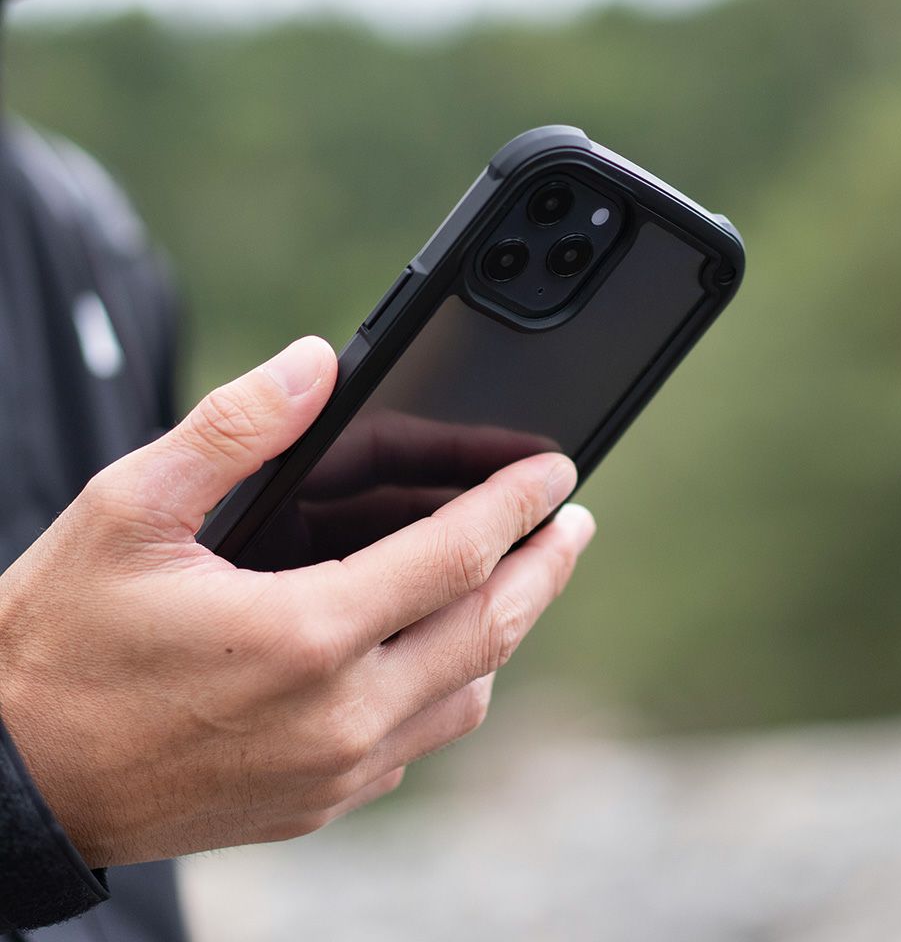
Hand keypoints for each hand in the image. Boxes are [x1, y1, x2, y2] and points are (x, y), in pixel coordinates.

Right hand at [0, 337, 592, 867]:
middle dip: (546, 568)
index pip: (457, 556)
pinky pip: (421, 741)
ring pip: (468, 693)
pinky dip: (453, 685)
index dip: (517, 505)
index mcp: (305, 634)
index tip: (558, 472)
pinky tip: (445, 649)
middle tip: (575, 524)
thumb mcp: (130, 510)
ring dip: (507, 629)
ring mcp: (334, 771)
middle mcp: (338, 714)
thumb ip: (236, 429)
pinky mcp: (318, 805)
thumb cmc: (57, 642)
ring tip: (522, 577)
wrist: (5, 782)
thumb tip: (316, 364)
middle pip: (491, 630)